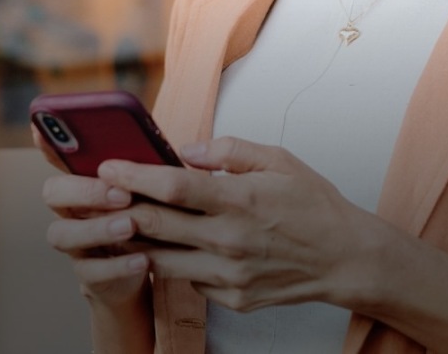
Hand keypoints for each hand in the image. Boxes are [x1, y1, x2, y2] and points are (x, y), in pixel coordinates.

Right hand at [36, 132, 151, 306]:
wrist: (154, 265)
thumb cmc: (153, 213)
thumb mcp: (153, 186)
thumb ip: (146, 168)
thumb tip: (159, 145)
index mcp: (85, 180)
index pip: (58, 156)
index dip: (48, 143)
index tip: (45, 130)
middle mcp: (71, 210)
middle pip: (54, 192)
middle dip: (84, 190)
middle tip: (121, 193)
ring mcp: (76, 243)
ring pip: (62, 234)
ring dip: (97, 228)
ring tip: (130, 226)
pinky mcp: (90, 276)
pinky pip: (92, 272)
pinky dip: (118, 266)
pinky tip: (143, 259)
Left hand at [96, 137, 407, 313]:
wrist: (346, 259)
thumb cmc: (315, 207)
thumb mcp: (279, 161)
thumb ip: (230, 151)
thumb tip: (187, 149)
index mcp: (240, 200)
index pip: (172, 186)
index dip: (133, 176)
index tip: (109, 167)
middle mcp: (230, 240)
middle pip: (156, 226)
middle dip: (120, 208)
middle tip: (100, 195)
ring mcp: (229, 275)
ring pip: (161, 260)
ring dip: (137, 242)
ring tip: (123, 223)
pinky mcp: (231, 298)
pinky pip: (188, 280)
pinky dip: (174, 263)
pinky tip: (169, 248)